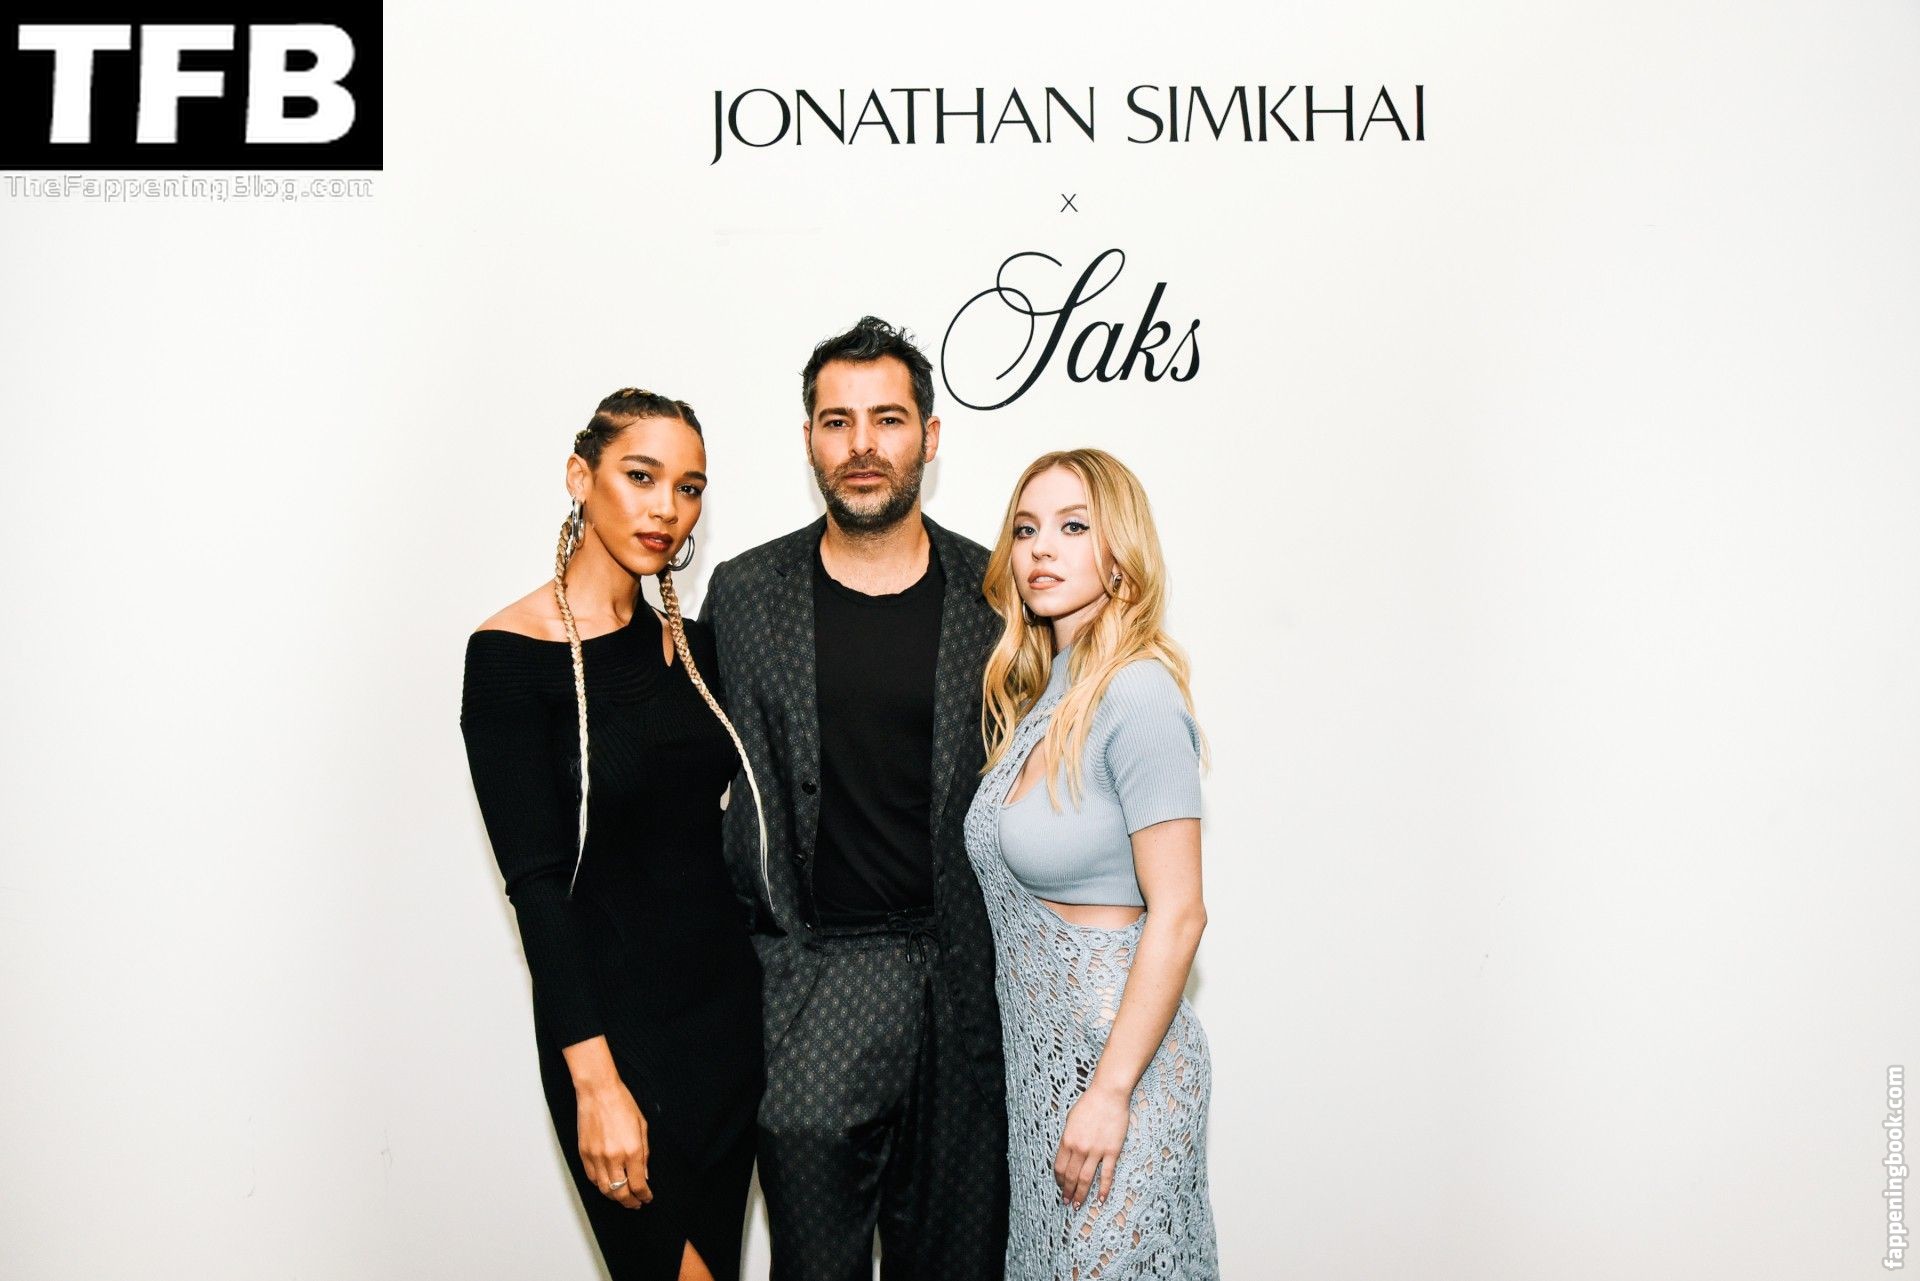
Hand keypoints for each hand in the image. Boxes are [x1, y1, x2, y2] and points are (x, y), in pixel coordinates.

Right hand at [575, 1076, 650, 1208]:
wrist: (598, 1091)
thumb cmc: (622, 1104)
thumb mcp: (642, 1127)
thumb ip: (645, 1154)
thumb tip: (644, 1176)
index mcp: (631, 1150)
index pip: (638, 1185)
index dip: (644, 1195)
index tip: (647, 1198)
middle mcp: (613, 1157)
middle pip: (621, 1193)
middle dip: (630, 1202)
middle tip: (636, 1204)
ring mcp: (596, 1157)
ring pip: (605, 1190)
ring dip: (615, 1198)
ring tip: (624, 1198)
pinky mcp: (584, 1154)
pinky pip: (592, 1178)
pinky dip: (601, 1186)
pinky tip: (608, 1185)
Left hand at [1054, 1083, 1128, 1209]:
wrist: (1108, 1094)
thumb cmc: (1089, 1104)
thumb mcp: (1070, 1120)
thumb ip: (1068, 1139)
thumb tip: (1066, 1155)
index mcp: (1067, 1140)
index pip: (1059, 1167)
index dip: (1059, 1180)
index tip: (1060, 1187)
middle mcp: (1080, 1148)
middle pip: (1071, 1176)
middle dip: (1067, 1192)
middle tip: (1067, 1203)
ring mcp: (1096, 1151)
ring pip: (1086, 1179)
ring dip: (1081, 1194)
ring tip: (1078, 1206)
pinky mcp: (1112, 1151)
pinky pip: (1106, 1174)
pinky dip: (1103, 1189)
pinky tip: (1100, 1199)